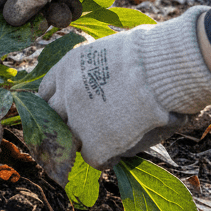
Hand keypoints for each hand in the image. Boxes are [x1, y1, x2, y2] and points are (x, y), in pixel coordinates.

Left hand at [39, 7, 210, 169]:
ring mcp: (77, 121)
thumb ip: (93, 70)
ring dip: (87, 140)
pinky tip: (121, 150)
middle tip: (91, 125)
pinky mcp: (95, 145)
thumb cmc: (149, 55)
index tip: (72, 107)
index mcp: (65, 69)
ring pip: (71, 140)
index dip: (61, 102)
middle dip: (69, 122)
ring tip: (110, 138)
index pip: (47, 93)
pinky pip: (93, 159)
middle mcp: (64, 94)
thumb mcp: (107, 52)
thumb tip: (100, 82)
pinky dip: (106, 157)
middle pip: (54, 118)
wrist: (163, 69)